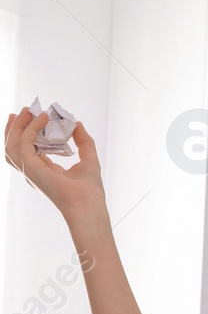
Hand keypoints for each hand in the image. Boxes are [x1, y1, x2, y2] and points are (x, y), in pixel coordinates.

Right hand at [5, 107, 106, 226]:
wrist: (88, 203)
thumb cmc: (89, 189)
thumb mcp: (89, 159)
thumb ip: (84, 141)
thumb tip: (77, 124)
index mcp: (44, 170)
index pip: (29, 149)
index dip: (29, 133)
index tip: (34, 116)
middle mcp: (33, 170)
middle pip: (14, 147)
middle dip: (16, 128)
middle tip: (25, 110)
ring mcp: (30, 170)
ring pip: (11, 145)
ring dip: (16, 126)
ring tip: (27, 111)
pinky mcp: (31, 167)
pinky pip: (24, 143)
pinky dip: (31, 128)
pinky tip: (43, 119)